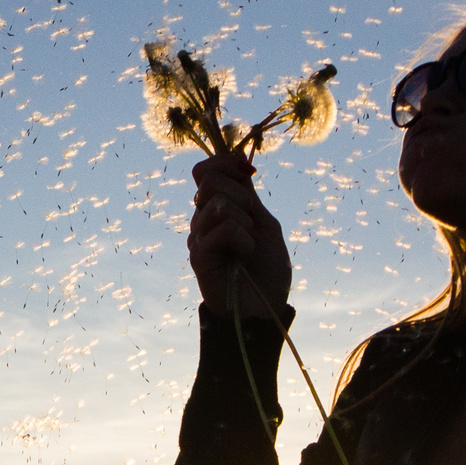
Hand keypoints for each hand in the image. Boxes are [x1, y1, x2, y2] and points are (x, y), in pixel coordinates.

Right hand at [188, 151, 291, 318]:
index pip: (205, 170)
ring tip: (249, 245)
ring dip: (246, 221)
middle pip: (207, 179)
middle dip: (240, 193)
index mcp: (217, 208)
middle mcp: (202, 220)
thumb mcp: (265, 222)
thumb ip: (248, 193)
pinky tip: (244, 259)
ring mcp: (197, 237)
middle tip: (252, 219)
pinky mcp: (198, 256)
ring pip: (219, 203)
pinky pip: (224, 229)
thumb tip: (238, 156)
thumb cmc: (267, 270)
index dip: (225, 163)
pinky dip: (244, 241)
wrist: (264, 309)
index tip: (248, 175)